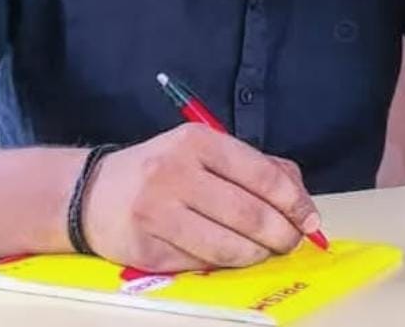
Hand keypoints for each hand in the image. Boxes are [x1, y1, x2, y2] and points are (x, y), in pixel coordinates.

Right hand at [81, 124, 319, 271]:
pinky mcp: (149, 249)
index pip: (259, 172)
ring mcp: (160, 212)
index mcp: (196, 141)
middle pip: (249, 213)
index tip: (309, 216)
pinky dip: (226, 263)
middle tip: (293, 240)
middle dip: (282, 233)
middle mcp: (176, 172)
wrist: (94, 192)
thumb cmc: (162, 169)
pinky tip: (232, 255)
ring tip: (267, 250)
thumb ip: (252, 165)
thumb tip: (299, 195)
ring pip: (230, 246)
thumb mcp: (202, 150)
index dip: (292, 199)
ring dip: (259, 254)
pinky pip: (203, 264)